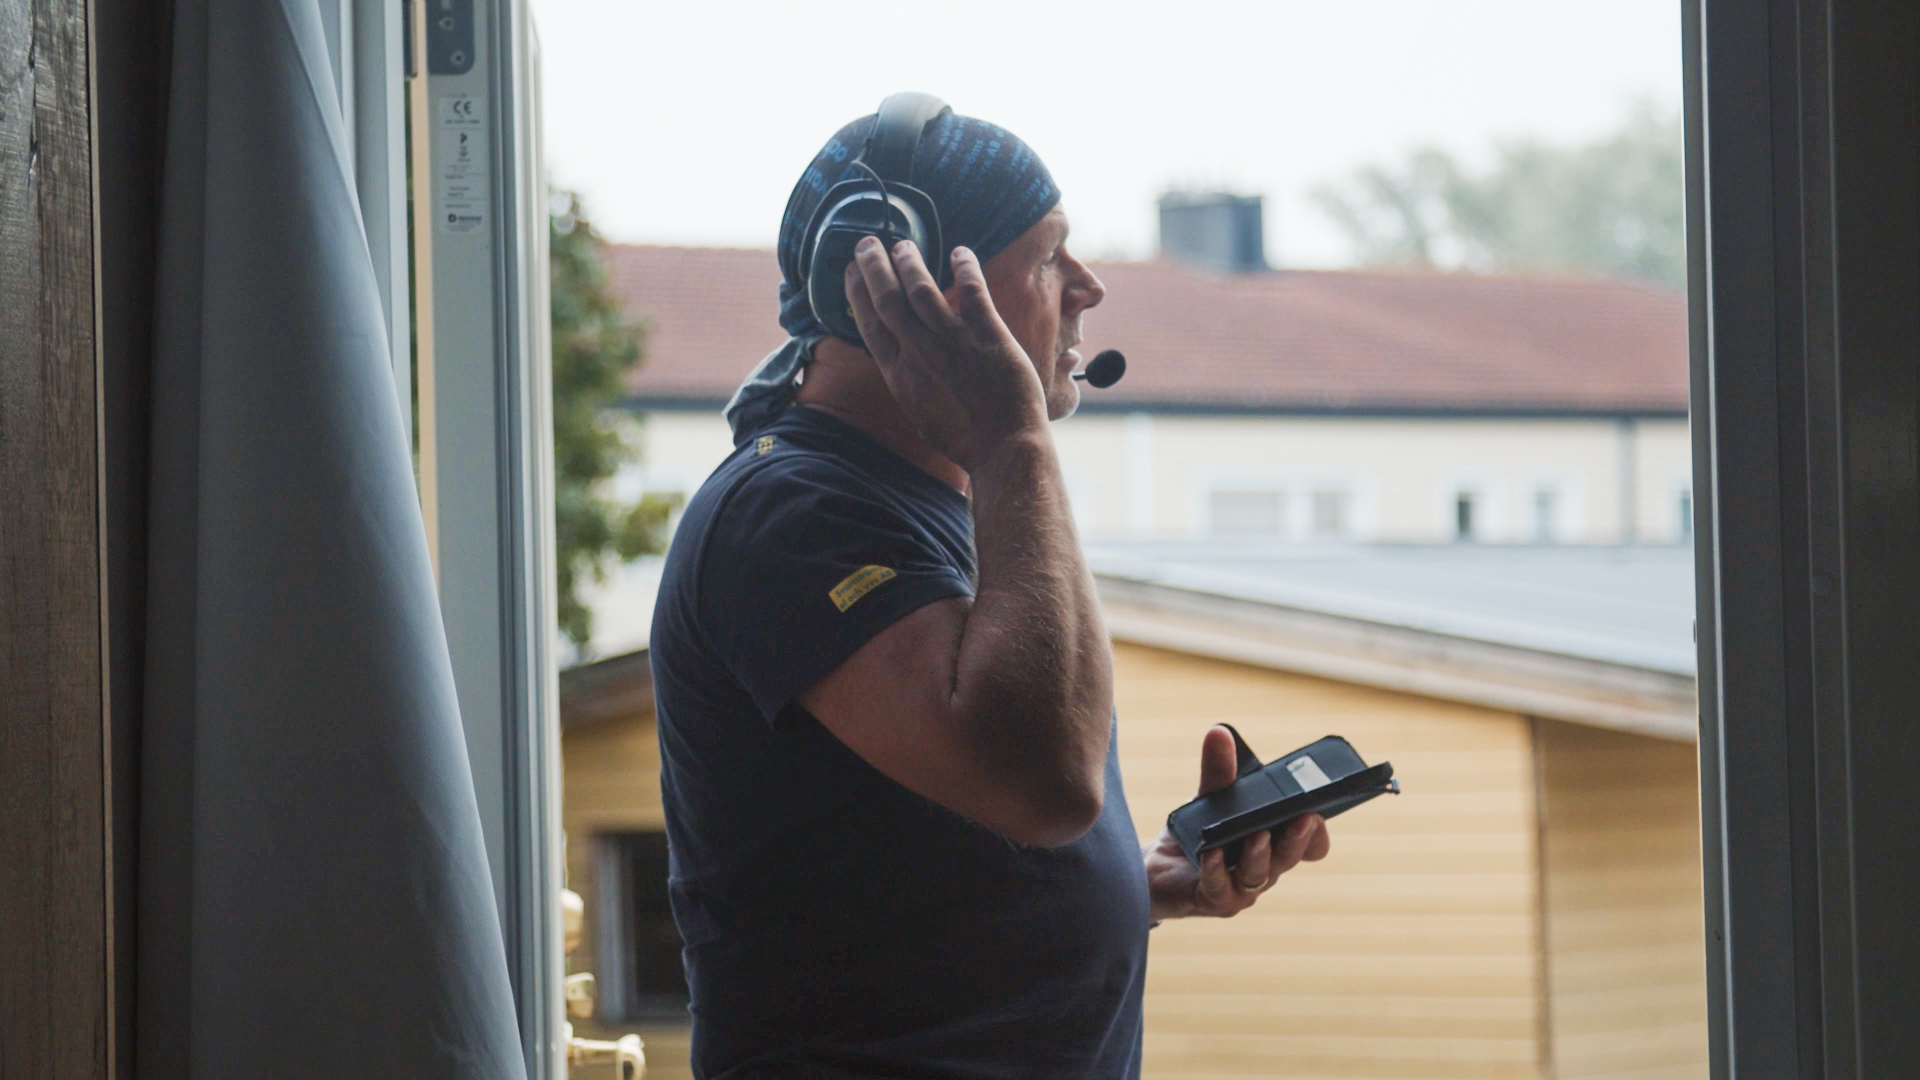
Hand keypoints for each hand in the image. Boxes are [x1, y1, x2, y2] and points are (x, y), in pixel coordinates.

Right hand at [845, 237, 1048, 472]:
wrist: (1002, 449)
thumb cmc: (963, 439)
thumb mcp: (919, 411)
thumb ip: (908, 381)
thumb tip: (901, 365)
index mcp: (899, 374)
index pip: (869, 324)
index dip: (857, 293)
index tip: (851, 271)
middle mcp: (920, 353)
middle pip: (888, 299)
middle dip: (874, 267)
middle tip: (867, 243)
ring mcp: (953, 342)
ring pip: (922, 290)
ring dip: (910, 263)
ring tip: (903, 245)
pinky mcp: (987, 336)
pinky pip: (972, 291)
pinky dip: (965, 267)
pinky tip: (960, 252)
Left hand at [1143, 726, 1331, 922]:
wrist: (1156, 868)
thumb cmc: (1196, 834)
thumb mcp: (1208, 798)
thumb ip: (1218, 771)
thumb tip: (1218, 732)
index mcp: (1274, 843)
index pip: (1310, 844)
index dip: (1317, 832)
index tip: (1317, 811)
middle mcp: (1265, 868)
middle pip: (1289, 856)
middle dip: (1298, 838)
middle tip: (1302, 818)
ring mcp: (1242, 889)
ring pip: (1260, 875)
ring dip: (1261, 855)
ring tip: (1257, 835)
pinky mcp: (1214, 900)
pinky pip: (1220, 889)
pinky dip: (1217, 870)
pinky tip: (1212, 853)